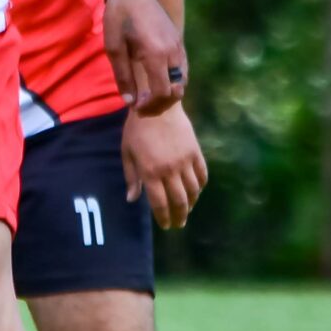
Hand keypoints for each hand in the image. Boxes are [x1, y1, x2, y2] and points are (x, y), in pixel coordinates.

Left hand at [103, 0, 186, 114]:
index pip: (162, 92)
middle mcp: (173, 52)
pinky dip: (173, 81)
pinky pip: (182, 69)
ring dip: (168, 93)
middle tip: (142, 107)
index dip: (150, 105)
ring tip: (149, 96)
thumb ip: (123, 76)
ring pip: (183, 81)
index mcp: (156, 55)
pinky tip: (157, 81)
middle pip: (177, 90)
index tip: (136, 107)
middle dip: (160, 104)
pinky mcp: (179, 41)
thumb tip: (130, 102)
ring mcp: (178, 46)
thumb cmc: (119, 17)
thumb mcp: (114, 48)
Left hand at [122, 102, 207, 228]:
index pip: (160, 203)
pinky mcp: (195, 152)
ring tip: (188, 210)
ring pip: (193, 190)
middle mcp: (169, 170)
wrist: (156, 105)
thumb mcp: (127, 153)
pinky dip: (201, 186)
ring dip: (191, 204)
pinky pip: (202, 174)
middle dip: (179, 216)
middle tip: (179, 223)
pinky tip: (197, 191)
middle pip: (179, 201)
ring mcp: (184, 161)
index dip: (164, 217)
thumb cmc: (137, 130)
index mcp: (150, 172)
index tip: (166, 225)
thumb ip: (131, 177)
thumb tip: (131, 199)